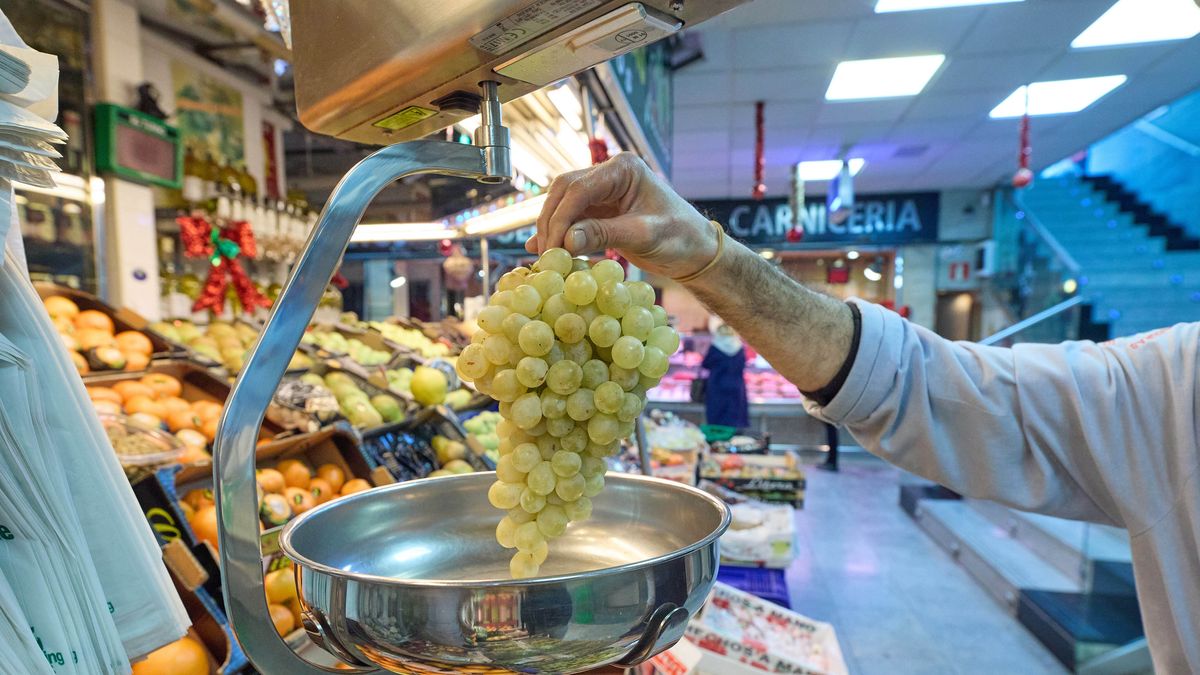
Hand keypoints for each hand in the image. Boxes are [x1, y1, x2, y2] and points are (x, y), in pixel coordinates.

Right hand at [527, 153, 717, 279]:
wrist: (694, 250)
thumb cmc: (679, 238)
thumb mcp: (644, 236)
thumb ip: (605, 234)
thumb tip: (566, 240)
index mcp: (624, 169)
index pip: (579, 189)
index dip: (560, 218)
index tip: (552, 247)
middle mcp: (610, 174)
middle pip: (565, 191)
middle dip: (551, 222)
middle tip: (546, 253)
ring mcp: (603, 190)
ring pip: (563, 203)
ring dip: (551, 228)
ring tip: (545, 256)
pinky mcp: (600, 209)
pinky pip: (572, 217)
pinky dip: (558, 232)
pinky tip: (540, 248)